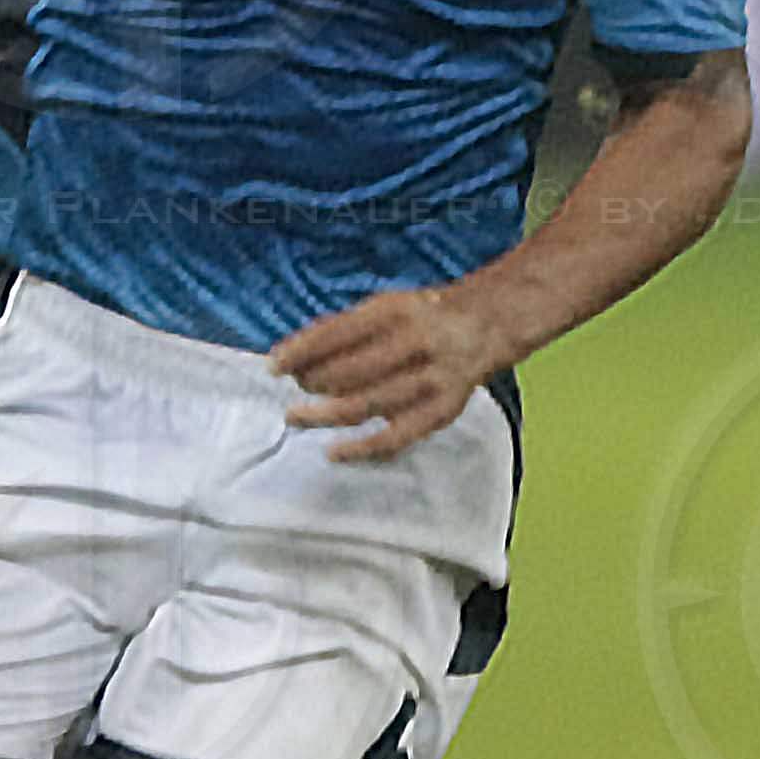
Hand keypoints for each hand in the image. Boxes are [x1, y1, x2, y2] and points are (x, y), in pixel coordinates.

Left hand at [273, 281, 521, 460]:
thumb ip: (342, 328)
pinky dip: (361, 449)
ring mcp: (432, 379)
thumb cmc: (420, 317)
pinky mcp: (442, 411)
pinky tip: (333, 452)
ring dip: (323, 414)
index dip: (300, 352)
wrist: (485, 326)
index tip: (273, 366)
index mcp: (397, 312)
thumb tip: (290, 355)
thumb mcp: (384, 306)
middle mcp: (417, 343)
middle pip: (348, 372)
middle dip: (312, 383)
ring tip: (296, 417)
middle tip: (295, 389)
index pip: (337, 334)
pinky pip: (396, 436)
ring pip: (365, 404)